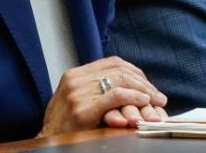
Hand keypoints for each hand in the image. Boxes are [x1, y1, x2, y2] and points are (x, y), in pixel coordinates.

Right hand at [37, 56, 166, 137]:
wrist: (48, 143)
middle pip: (119, 71)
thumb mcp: (77, 99)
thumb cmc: (64, 125)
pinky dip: (133, 97)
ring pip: (120, 80)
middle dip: (143, 83)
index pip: (113, 63)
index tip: (148, 85)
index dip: (135, 73)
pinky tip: (144, 101)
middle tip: (157, 96)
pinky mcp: (82, 109)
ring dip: (143, 90)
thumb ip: (96, 88)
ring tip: (155, 100)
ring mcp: (78, 93)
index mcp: (75, 74)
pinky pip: (115, 96)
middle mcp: (76, 79)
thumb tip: (129, 86)